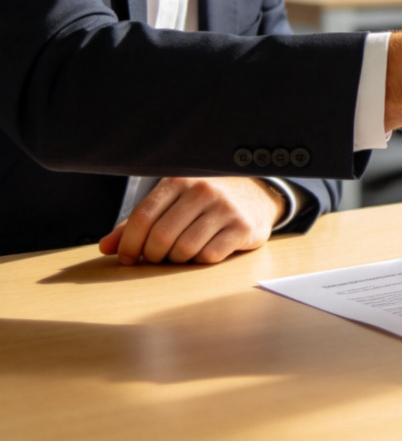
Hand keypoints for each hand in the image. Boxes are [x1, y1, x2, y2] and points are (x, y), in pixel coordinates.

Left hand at [98, 176, 284, 264]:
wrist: (256, 195)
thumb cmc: (205, 202)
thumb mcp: (173, 203)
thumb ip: (139, 224)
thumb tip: (106, 247)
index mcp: (180, 179)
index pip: (143, 217)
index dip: (129, 243)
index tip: (127, 257)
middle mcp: (203, 190)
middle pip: (161, 236)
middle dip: (152, 255)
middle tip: (156, 258)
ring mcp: (225, 208)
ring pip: (184, 249)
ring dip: (177, 259)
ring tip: (180, 253)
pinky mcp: (243, 227)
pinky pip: (209, 256)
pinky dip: (200, 260)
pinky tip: (204, 250)